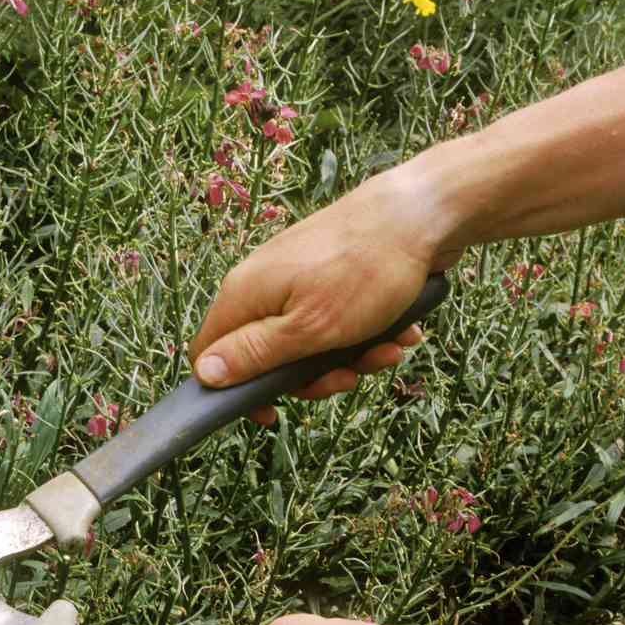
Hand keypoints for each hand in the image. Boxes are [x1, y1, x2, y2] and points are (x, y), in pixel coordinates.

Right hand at [189, 172, 458, 422]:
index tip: (272, 411)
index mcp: (244, 295)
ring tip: (388, 347)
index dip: (232, 389)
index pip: (209, 353)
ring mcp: (294, 277)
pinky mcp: (325, 274)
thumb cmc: (364, 270)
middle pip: (265, 354)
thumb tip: (203, 375)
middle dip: (311, 376)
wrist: (421, 214)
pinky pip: (333, 320)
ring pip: (306, 341)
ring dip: (347, 356)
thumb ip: (253, 354)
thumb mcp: (308, 329)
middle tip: (348, 377)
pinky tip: (398, 329)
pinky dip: (363, 332)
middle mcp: (261, 284)